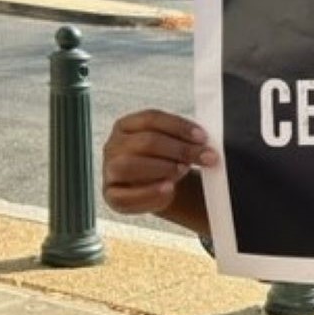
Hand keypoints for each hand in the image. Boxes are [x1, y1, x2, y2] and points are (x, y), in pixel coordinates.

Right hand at [102, 109, 217, 215]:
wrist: (155, 185)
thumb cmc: (165, 158)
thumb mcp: (172, 143)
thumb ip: (183, 139)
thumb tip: (204, 142)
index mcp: (127, 125)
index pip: (151, 118)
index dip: (179, 126)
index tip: (203, 137)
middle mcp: (114, 145)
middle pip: (145, 142)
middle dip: (179, 149)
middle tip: (204, 156)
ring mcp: (109, 170)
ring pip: (129, 165)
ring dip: (162, 168)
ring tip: (184, 170)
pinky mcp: (111, 195)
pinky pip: (125, 196)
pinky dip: (150, 193)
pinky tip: (169, 189)